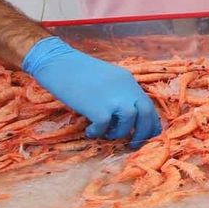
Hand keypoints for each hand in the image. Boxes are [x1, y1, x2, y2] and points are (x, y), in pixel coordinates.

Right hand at [22, 36, 160, 146]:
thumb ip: (120, 92)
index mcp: (129, 82)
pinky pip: (104, 128)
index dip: (150, 123)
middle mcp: (126, 90)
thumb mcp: (108, 78)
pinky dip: (97, 133)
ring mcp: (113, 99)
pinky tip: (89, 131)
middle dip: (143, 132)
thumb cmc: (78, 71)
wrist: (57, 62)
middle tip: (134, 144)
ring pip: (128, 123)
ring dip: (119, 133)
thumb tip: (126, 114)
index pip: (148, 105)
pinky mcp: (97, 108)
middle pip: (145, 114)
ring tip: (107, 134)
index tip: (147, 134)